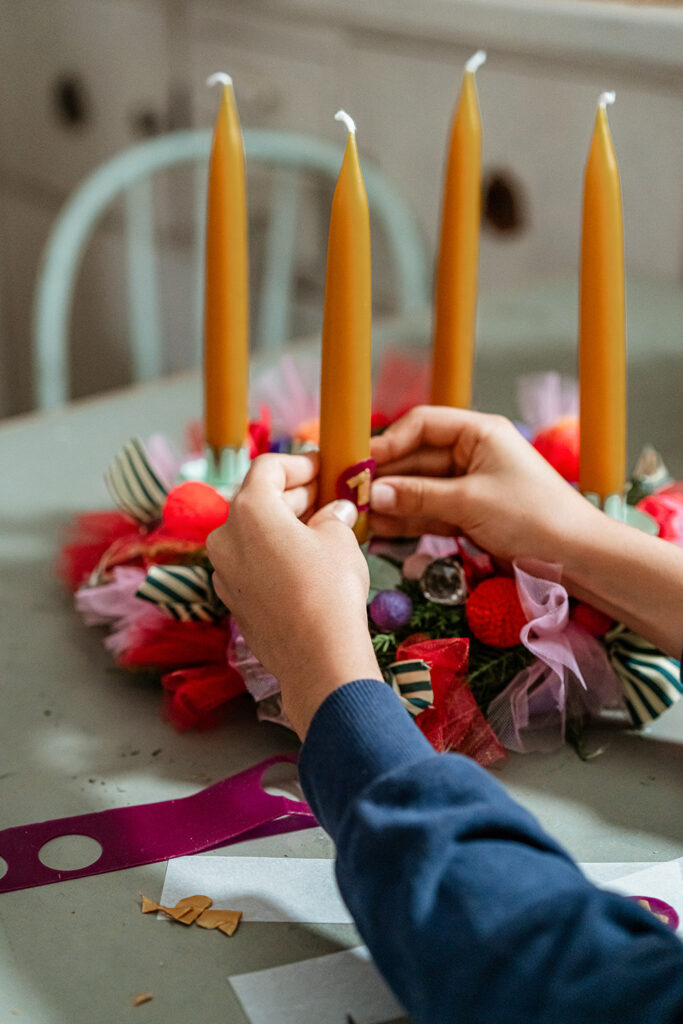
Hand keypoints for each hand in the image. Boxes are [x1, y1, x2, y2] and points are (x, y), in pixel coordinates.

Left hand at [206, 453, 381, 738]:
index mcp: (249, 509)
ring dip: (282, 526)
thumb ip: (332, 515)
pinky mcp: (230, 599)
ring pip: (251, 533)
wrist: (316, 658)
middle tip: (327, 497)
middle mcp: (225, 535)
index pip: (268, 467)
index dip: (299, 462)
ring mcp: (223, 570)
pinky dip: (272, 554)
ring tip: (319, 530)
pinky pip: (249, 563)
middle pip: (256, 499)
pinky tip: (303, 563)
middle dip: (293, 495)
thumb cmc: (329, 589)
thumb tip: (334, 512)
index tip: (322, 468)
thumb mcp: (339, 539)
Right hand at [369, 405, 601, 565]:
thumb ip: (419, 496)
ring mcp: (469, 485)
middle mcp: (471, 453)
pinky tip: (379, 529)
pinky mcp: (469, 515)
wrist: (578, 557)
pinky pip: (429, 512)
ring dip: (391, 502)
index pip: (421, 425)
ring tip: (356, 517)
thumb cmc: (532, 516)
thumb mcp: (470, 502)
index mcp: (479, 433)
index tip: (360, 465)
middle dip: (384, 478)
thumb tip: (375, 494)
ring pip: (419, 489)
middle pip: (415, 459)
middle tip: (349, 496)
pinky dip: (407, 521)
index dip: (388, 442)